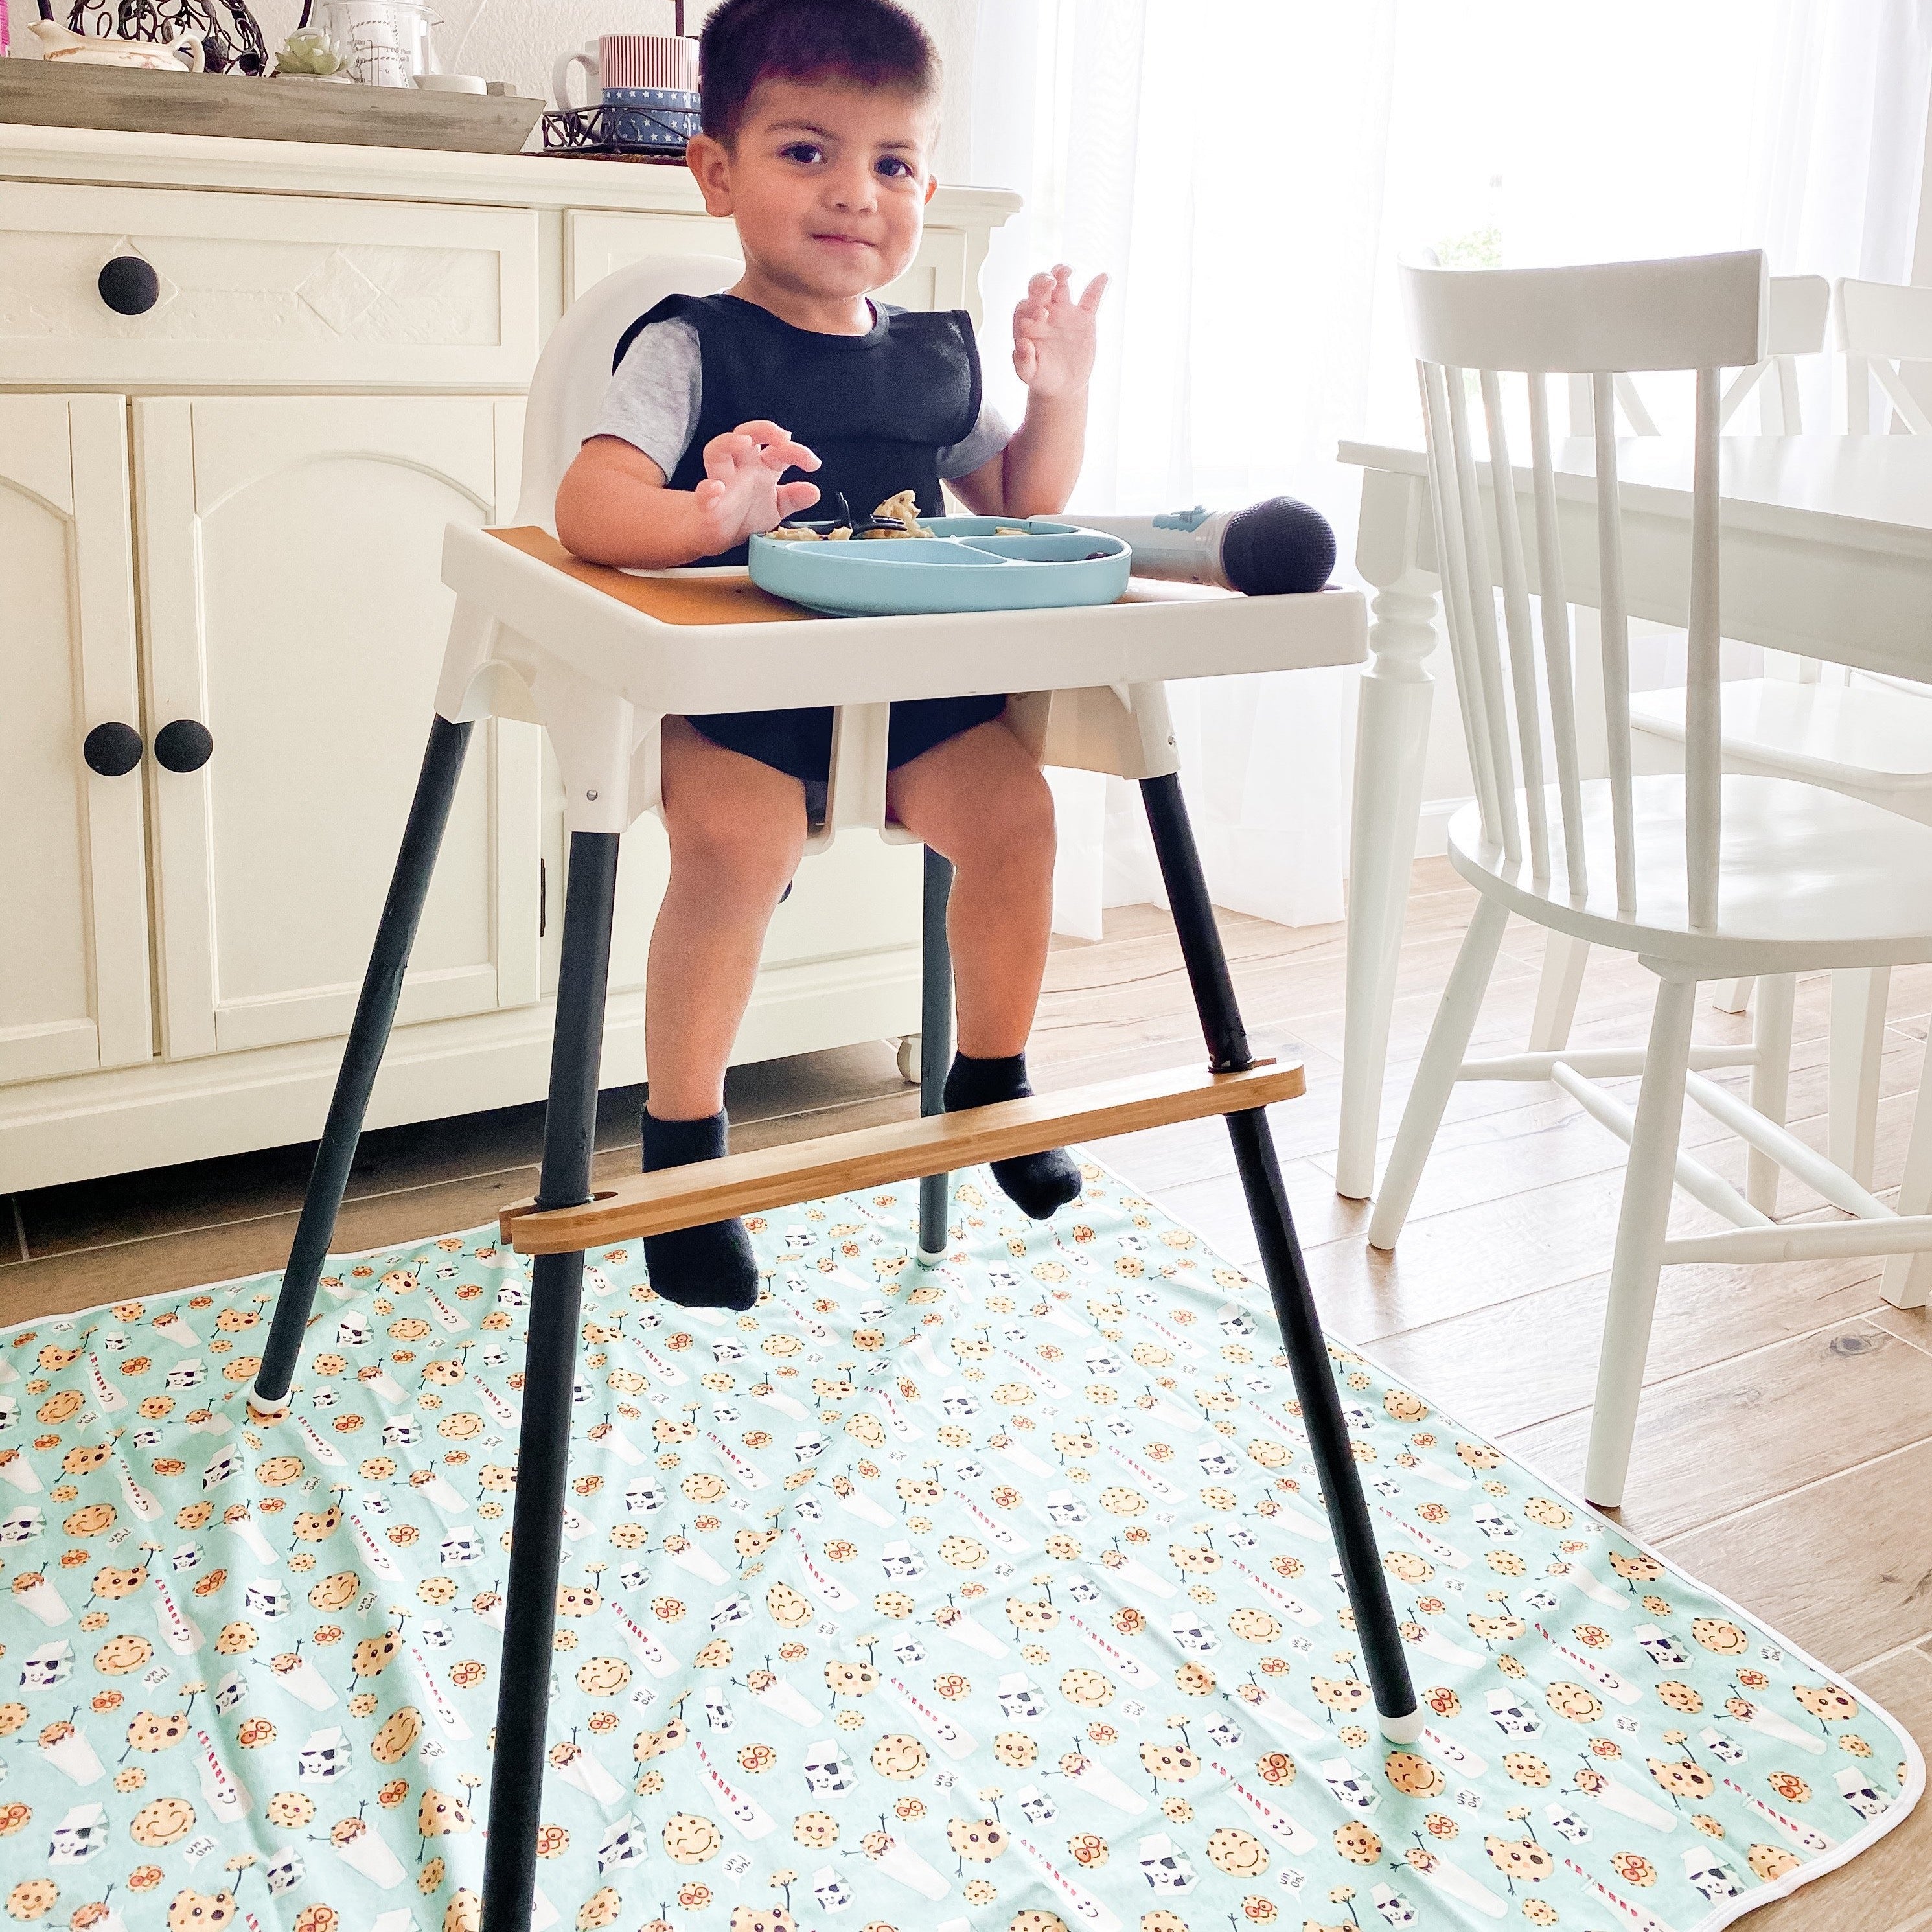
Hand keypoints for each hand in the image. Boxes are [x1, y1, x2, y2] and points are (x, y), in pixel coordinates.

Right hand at [692, 420, 820, 550]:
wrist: (716, 535)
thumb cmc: (744, 514)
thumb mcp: (776, 507)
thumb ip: (794, 498)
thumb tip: (814, 492)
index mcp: (760, 468)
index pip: (778, 449)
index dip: (797, 452)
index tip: (813, 463)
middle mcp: (740, 469)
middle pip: (746, 434)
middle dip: (763, 429)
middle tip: (783, 437)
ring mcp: (721, 482)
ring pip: (716, 451)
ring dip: (728, 442)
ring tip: (743, 441)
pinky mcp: (707, 503)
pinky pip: (704, 492)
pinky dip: (708, 490)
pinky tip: (717, 489)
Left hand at [1012, 264, 1105, 398]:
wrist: (1062, 385)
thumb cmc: (1041, 376)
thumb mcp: (1029, 373)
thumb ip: (1023, 360)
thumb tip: (1021, 345)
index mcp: (1027, 322)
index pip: (1026, 306)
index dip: (1032, 305)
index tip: (1041, 313)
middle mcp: (1043, 311)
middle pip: (1040, 288)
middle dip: (1042, 281)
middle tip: (1049, 282)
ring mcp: (1063, 312)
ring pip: (1061, 285)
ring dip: (1061, 273)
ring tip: (1065, 270)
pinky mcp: (1083, 318)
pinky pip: (1090, 299)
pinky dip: (1097, 287)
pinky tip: (1103, 277)